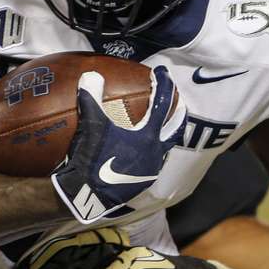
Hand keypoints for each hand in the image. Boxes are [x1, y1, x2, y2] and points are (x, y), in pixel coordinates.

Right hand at [51, 66, 185, 222]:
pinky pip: (153, 160)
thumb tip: (90, 74)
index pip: (162, 103)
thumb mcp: (91, 125)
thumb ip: (91, 97)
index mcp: (148, 135)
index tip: (163, 73)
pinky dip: (151, 150)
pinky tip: (141, 149)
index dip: (163, 85)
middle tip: (179, 100)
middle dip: (179, 112)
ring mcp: (152, 168)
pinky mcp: (144, 181)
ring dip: (166, 133)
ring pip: (166, 146)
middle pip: (176, 127)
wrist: (89, 195)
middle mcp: (156, 151)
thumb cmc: (93, 158)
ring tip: (162, 126)